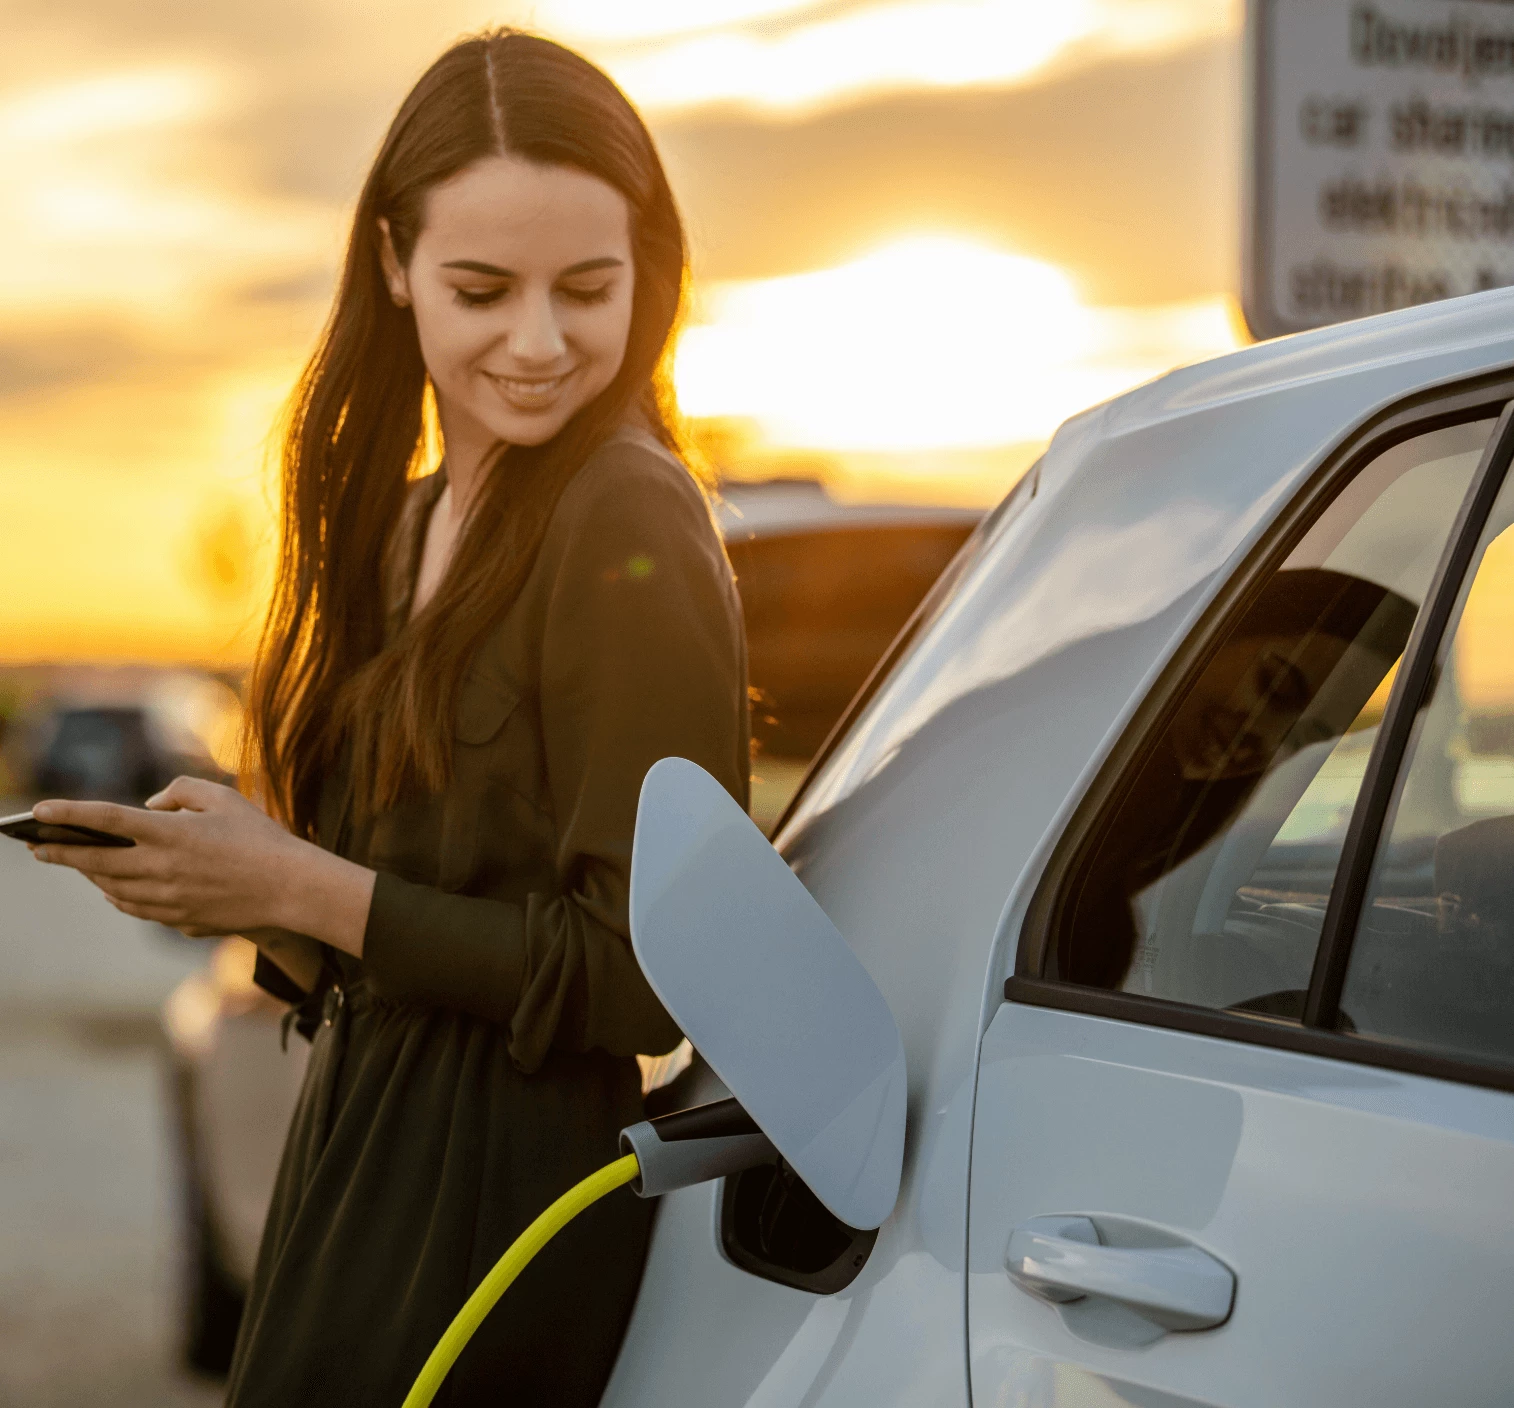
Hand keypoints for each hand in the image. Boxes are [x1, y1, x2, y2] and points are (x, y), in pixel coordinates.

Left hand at [30, 777, 374, 952]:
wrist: (290, 888)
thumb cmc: (261, 838)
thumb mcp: (224, 798)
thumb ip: (181, 791)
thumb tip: (151, 806)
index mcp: (172, 833)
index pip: (107, 820)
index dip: (68, 814)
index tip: (38, 811)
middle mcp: (162, 868)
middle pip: (96, 861)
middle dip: (60, 853)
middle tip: (36, 847)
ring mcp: (168, 898)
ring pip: (111, 888)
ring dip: (88, 874)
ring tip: (74, 863)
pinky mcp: (178, 919)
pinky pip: (134, 907)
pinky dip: (116, 895)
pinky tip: (111, 887)